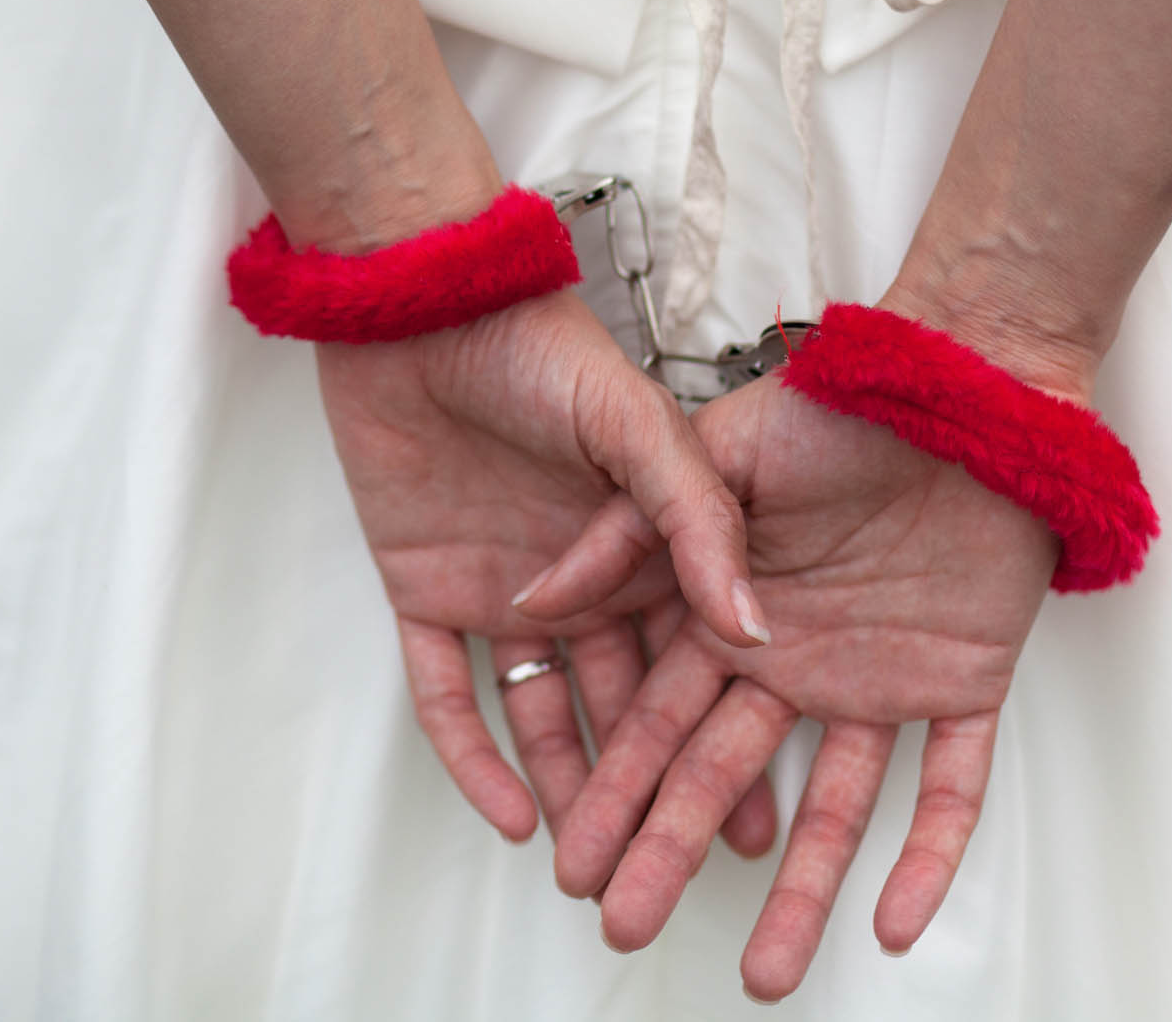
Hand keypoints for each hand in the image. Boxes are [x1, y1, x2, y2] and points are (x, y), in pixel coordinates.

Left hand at [315, 289, 776, 846]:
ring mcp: (503, 590)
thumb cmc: (536, 346)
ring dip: (564, 783)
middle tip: (682, 866)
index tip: (750, 814)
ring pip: (540, 712)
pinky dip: (475, 756)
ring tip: (591, 861)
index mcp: (642, 540)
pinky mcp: (427, 593)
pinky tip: (509, 813)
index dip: (718, 738)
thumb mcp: (640, 424)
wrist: (414, 305)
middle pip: (622, 702)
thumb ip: (698, 522)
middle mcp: (581, 578)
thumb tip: (756, 632)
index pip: (688, 660)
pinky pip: (448, 695)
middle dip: (652, 786)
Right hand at [524, 373, 1057, 999]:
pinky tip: (896, 922)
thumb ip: (630, 534)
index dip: (614, 787)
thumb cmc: (837, 403)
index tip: (573, 851)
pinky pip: (949, 785)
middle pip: (723, 773)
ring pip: (835, 805)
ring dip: (802, 889)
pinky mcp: (959, 681)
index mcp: (732, 611)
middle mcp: (795, 657)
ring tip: (767, 973)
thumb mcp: (708, 454)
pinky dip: (928, 853)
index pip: (658, 719)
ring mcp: (877, 676)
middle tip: (625, 921)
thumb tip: (534, 600)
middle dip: (671, 849)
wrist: (961, 379)